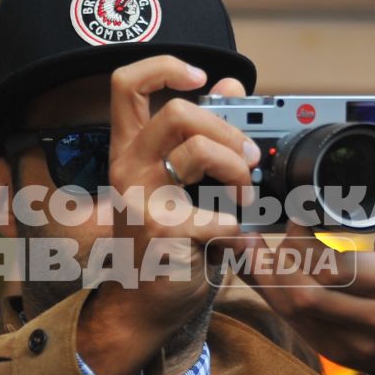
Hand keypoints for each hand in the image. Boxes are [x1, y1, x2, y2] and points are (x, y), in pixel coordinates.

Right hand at [75, 56, 255, 374]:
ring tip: (244, 200)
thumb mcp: (184, 184)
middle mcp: (127, 168)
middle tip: (247, 161)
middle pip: (177, 111)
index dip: (164, 66)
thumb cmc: (167, 245)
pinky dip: (239, 231)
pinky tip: (230, 244)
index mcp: (129, 150)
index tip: (200, 78)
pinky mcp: (161, 231)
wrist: (144, 308)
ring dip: (238, 172)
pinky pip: (221, 214)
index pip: (126, 83)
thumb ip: (203, 134)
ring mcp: (141, 199)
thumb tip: (230, 87)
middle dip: (229, 131)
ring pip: (199, 149)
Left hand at [233, 210, 374, 374]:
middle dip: (275, 260)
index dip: (302, 241)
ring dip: (264, 278)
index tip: (296, 218)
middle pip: (304, 293)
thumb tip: (364, 170)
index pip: (333, 266)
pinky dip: (272, 297)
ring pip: (292, 312)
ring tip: (249, 250)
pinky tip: (262, 274)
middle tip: (261, 235)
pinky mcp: (337, 353)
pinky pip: (294, 325)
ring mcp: (354, 342)